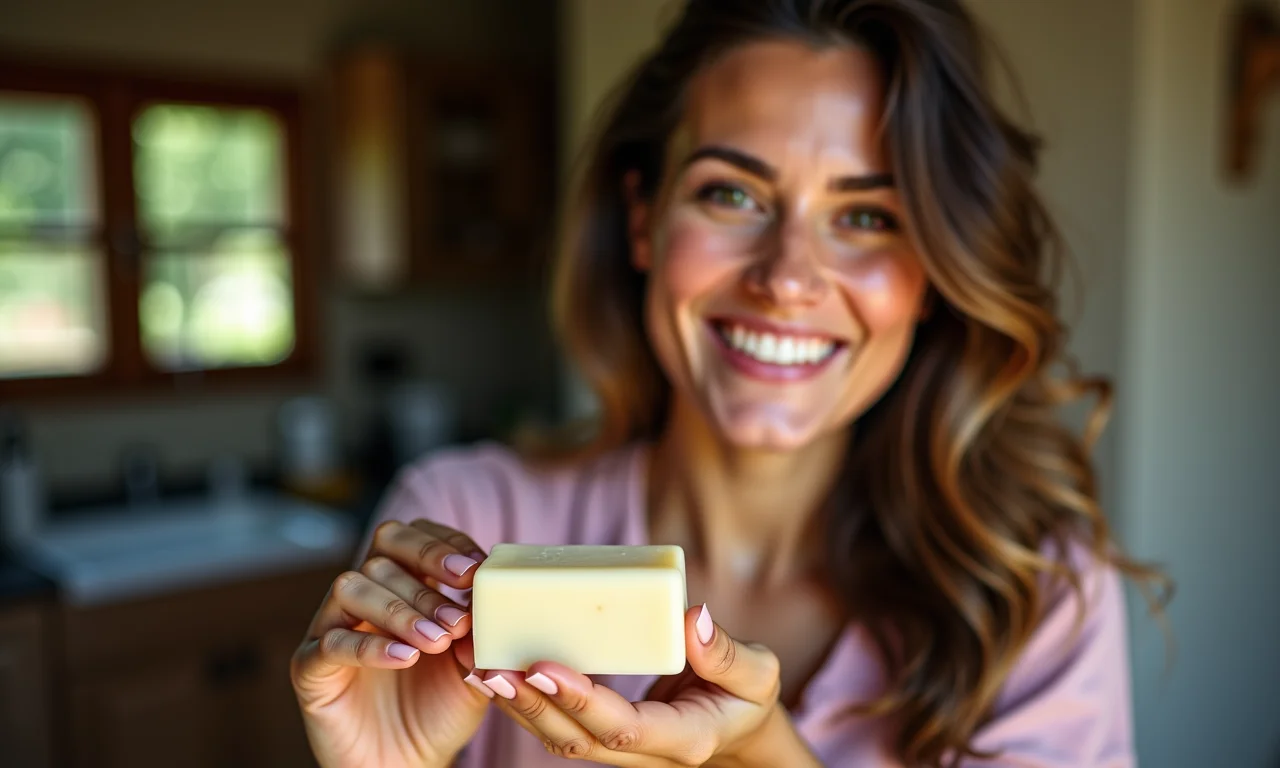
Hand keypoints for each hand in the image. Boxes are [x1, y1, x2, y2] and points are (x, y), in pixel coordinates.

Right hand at [291, 519, 495, 767]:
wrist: (408, 764)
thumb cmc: (441, 707)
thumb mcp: (473, 665)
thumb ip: (482, 631)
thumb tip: (492, 601)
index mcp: (402, 583)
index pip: (414, 536)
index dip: (443, 545)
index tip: (476, 569)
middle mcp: (364, 595)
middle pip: (382, 550)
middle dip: (424, 572)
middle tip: (458, 611)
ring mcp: (331, 626)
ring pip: (352, 587)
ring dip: (401, 609)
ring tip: (437, 640)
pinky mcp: (310, 667)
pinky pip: (332, 643)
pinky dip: (370, 646)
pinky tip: (406, 657)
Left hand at [473, 604, 788, 765]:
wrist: (740, 735)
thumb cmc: (748, 699)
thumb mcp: (758, 675)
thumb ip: (727, 653)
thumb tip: (693, 617)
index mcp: (684, 739)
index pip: (622, 727)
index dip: (580, 699)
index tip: (544, 665)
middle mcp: (644, 752)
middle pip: (576, 738)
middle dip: (531, 704)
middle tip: (493, 667)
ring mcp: (620, 749)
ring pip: (558, 736)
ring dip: (518, 705)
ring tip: (481, 668)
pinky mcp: (603, 735)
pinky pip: (558, 723)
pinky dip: (526, 700)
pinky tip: (497, 672)